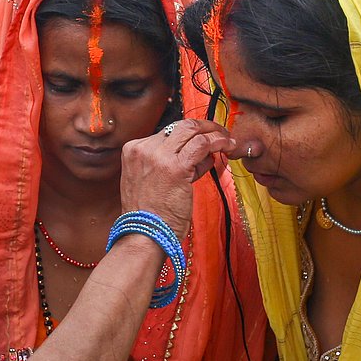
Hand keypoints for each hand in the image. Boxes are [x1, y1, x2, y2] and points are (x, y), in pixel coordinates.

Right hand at [119, 119, 237, 240]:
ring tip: (228, 140)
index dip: (190, 135)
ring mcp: (158, 156)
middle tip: (220, 133)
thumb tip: (202, 154)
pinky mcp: (175, 167)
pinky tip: (227, 146)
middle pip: (180, 126)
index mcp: (133, 150)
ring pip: (192, 130)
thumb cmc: (151, 215)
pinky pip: (202, 144)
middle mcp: (144, 148)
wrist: (144, 234)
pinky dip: (218, 141)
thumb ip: (173, 164)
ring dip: (214, 132)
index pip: (167, 132)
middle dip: (204, 126)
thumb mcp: (152, 181)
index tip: (205, 140)